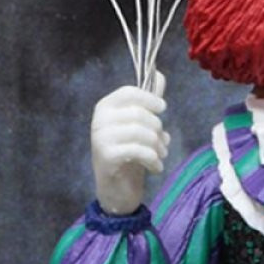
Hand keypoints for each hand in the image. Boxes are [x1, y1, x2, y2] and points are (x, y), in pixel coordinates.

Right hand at [90, 73, 168, 215]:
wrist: (116, 189)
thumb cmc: (129, 153)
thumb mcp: (140, 125)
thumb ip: (149, 101)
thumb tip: (159, 74)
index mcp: (106, 107)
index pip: (129, 92)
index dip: (149, 98)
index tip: (162, 108)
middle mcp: (99, 119)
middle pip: (139, 114)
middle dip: (158, 129)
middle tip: (163, 143)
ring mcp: (100, 138)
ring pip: (141, 132)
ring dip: (158, 146)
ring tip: (161, 156)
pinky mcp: (105, 156)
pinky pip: (137, 150)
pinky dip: (152, 159)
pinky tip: (155, 167)